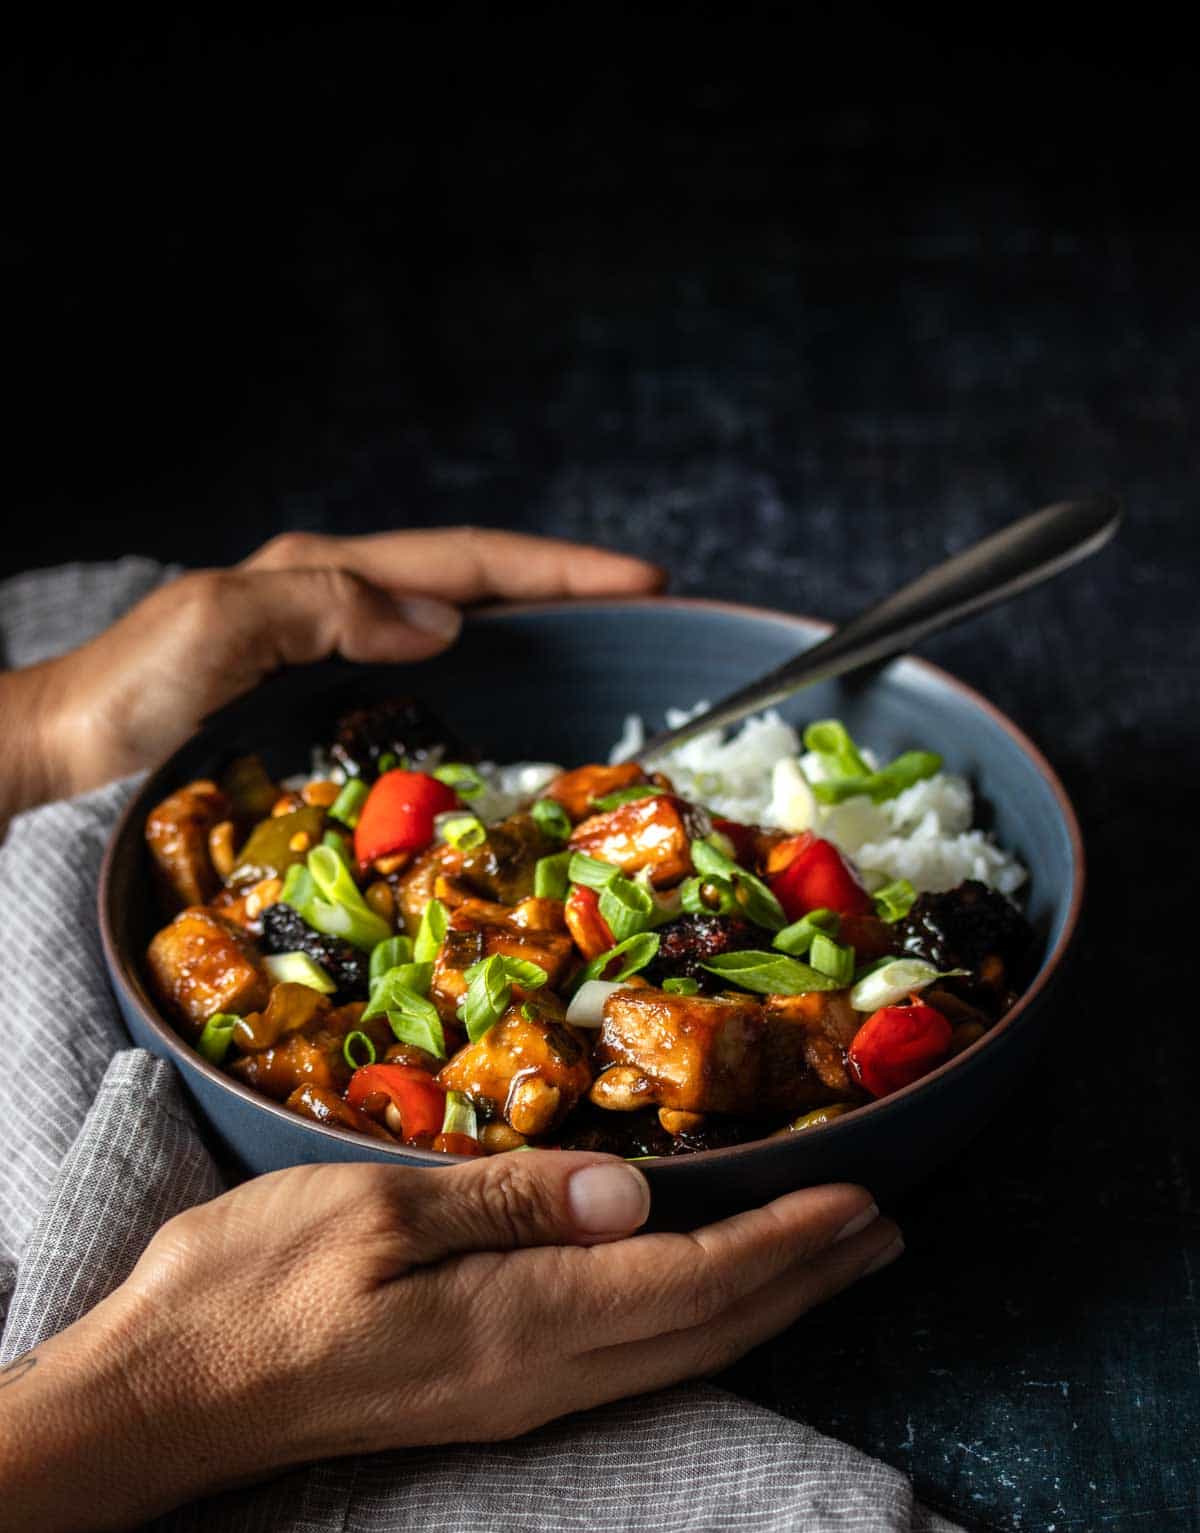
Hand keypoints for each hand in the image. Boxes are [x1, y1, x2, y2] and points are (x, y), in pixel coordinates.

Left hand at [0, 527, 664, 819]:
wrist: (70, 734)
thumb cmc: (134, 686)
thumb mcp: (221, 627)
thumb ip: (325, 609)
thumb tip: (441, 621)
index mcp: (323, 574)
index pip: (462, 562)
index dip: (552, 570)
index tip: (636, 579)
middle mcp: (334, 594)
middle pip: (471, 577)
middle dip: (561, 584)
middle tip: (646, 601)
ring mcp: (327, 636)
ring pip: (453, 616)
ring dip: (530, 621)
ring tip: (604, 637)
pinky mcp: (317, 682)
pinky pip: (421, 664)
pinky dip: (480, 666)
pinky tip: (505, 690)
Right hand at [0, 1152, 900, 1532]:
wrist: (168, 1398)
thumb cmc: (250, 1287)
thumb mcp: (371, 1212)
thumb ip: (509, 1203)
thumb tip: (635, 1197)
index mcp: (520, 1323)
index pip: (690, 1282)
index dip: (785, 1243)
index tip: (861, 1202)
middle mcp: (540, 1379)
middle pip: (706, 1331)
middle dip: (804, 1280)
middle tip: (884, 1233)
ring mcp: (516, 1402)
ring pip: (677, 1355)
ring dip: (763, 1306)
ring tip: (826, 1264)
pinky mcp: (489, 1403)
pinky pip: (631, 1365)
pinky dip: (699, 1325)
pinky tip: (708, 1303)